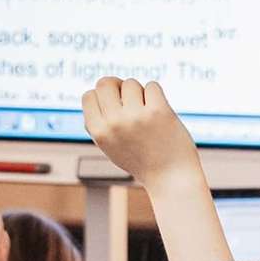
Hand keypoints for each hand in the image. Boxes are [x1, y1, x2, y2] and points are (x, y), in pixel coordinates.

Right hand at [81, 77, 202, 194]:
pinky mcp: (158, 111)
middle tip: (131, 101)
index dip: (101, 97)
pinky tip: (159, 111)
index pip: (89, 96)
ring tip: (147, 113)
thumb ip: (100, 123)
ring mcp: (136, 116)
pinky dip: (156, 95)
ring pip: (131, 83)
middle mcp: (114, 123)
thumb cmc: (141, 161)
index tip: (115, 105)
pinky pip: (152, 86)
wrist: (170, 177)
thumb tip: (95, 93)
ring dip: (140, 93)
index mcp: (99, 132)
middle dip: (118, 87)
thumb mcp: (111, 147)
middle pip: (106, 83)